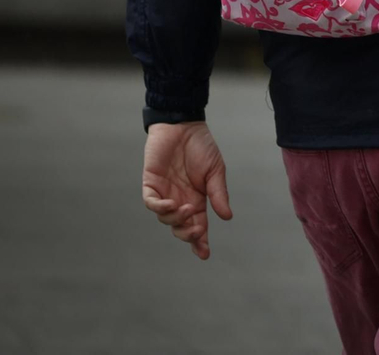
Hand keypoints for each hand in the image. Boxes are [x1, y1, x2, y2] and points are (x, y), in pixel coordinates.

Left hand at [141, 122, 231, 260]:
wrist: (184, 125)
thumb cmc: (201, 146)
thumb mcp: (215, 171)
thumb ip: (218, 194)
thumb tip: (227, 217)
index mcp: (197, 199)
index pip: (198, 225)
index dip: (200, 241)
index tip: (204, 254)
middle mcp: (180, 200)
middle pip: (180, 227)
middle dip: (188, 235)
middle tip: (198, 232)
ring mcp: (164, 192)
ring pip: (165, 218)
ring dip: (176, 219)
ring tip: (187, 209)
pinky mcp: (151, 183)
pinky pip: (151, 202)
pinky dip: (160, 208)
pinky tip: (171, 204)